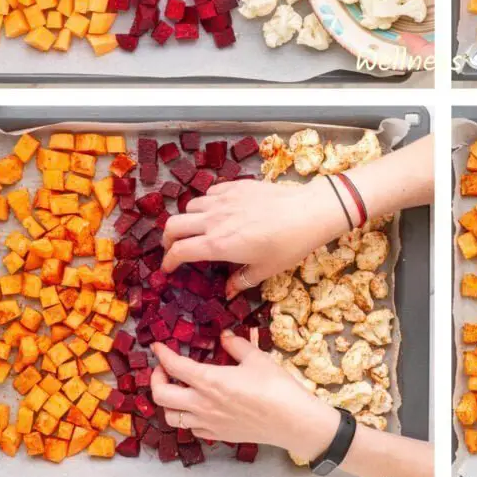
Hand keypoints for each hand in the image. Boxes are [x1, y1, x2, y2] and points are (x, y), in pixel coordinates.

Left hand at [150, 331, 338, 461]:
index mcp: (209, 380)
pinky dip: (186, 418)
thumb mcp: (256, 358)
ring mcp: (207, 423)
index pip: (175, 366)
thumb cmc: (275, 386)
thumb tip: (224, 336)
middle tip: (162, 369)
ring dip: (167, 402)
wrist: (290, 420)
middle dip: (156, 379)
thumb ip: (236, 345)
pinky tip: (196, 409)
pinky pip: (190, 428)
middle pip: (161, 395)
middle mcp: (201, 404)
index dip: (162, 355)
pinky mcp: (217, 435)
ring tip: (175, 390)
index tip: (158, 346)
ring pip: (170, 417)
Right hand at [161, 178, 346, 296]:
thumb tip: (229, 291)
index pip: (179, 251)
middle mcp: (214, 221)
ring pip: (190, 206)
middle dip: (168, 239)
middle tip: (175, 248)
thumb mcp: (265, 269)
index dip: (168, 261)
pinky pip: (210, 192)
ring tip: (198, 228)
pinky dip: (206, 202)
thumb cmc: (288, 245)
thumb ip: (242, 280)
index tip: (169, 268)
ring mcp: (224, 200)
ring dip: (188, 219)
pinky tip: (218, 210)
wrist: (308, 212)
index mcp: (218, 245)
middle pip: (173, 225)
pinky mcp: (236, 186)